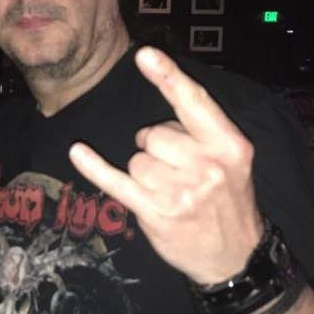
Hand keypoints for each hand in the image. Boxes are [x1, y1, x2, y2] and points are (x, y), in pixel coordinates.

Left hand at [69, 46, 263, 284]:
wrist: (235, 258)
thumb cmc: (227, 201)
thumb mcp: (232, 160)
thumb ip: (201, 130)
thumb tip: (157, 106)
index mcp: (229, 145)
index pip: (193, 102)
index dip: (168, 76)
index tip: (145, 55)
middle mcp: (206, 166)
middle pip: (153, 134)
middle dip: (156, 147)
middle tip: (176, 171)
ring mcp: (180, 192)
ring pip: (136, 159)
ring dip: (144, 172)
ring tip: (169, 191)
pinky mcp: (155, 212)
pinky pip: (115, 181)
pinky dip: (94, 167)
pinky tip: (77, 152)